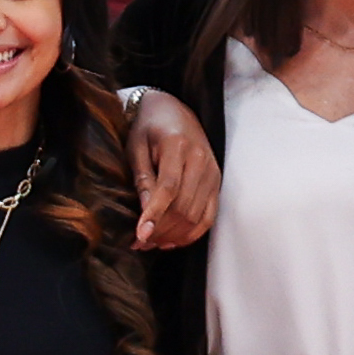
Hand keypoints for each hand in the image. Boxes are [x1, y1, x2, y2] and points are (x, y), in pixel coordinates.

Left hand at [124, 89, 218, 249]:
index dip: (155, 215)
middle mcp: (201, 159)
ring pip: (196, 215)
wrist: (172, 110)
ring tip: (151, 243)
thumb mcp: (136, 147)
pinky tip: (173, 241)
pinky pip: (209, 216)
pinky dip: (192, 233)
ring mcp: (212, 172)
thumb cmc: (148, 128)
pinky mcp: (216, 182)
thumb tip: (145, 212)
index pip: (168, 188)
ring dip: (173, 235)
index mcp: (178, 145)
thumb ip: (142, 179)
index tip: (140, 235)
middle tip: (138, 243)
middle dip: (160, 230)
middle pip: (183, 206)